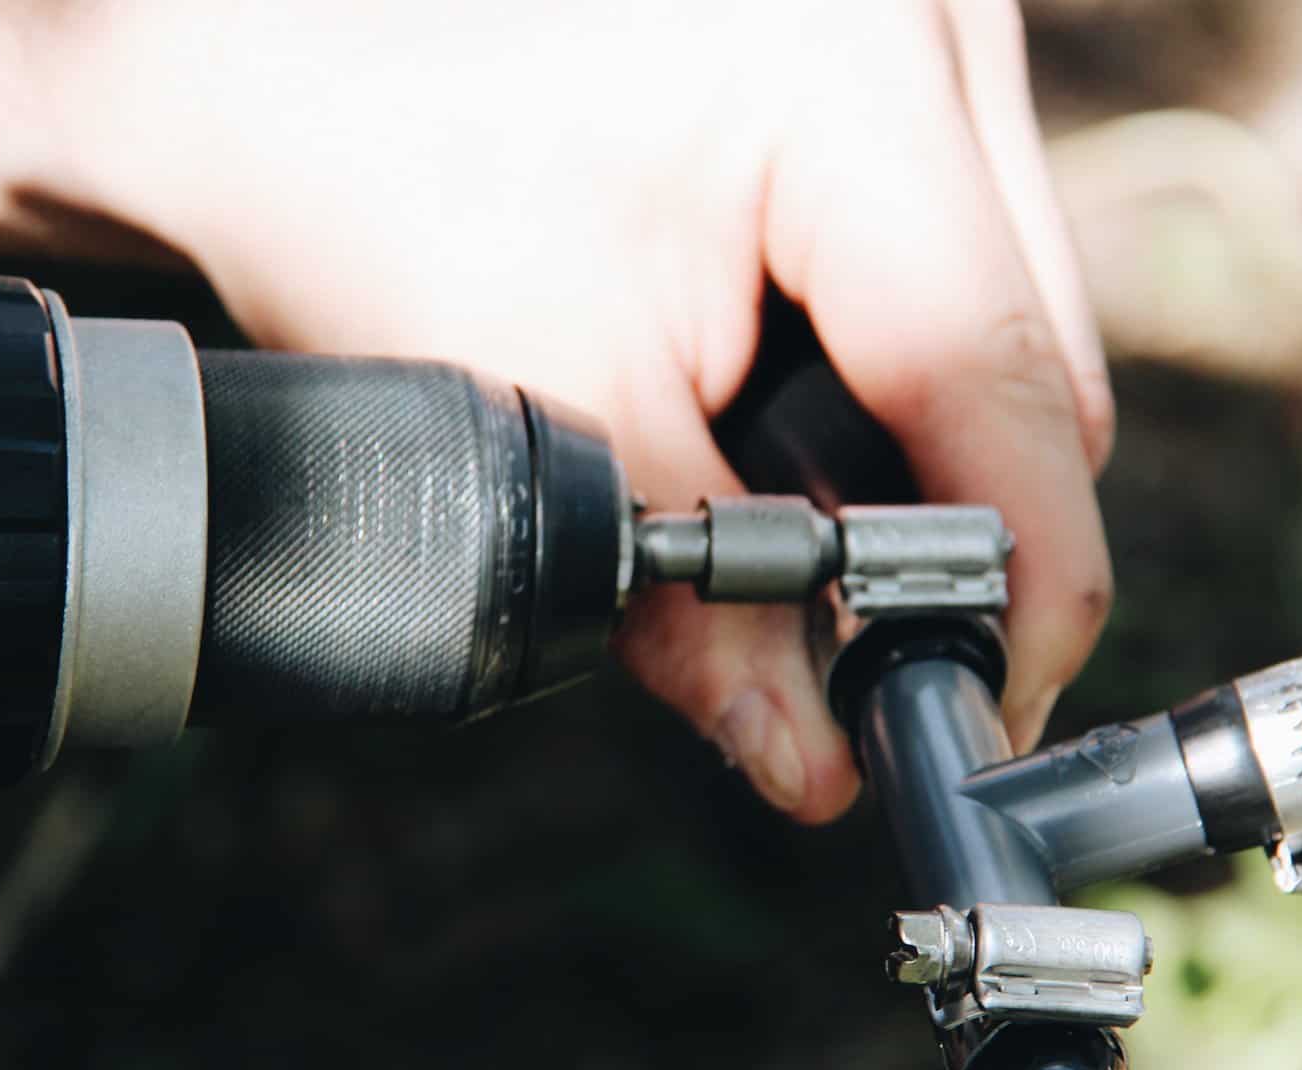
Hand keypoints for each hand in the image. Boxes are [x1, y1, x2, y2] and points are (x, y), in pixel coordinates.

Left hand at [59, 0, 1113, 820]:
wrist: (268, 52)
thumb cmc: (366, 183)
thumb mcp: (546, 414)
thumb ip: (697, 604)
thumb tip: (807, 764)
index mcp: (850, 85)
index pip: (1000, 378)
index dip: (1017, 576)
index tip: (983, 706)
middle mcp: (919, 28)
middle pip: (1033, 356)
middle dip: (960, 521)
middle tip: (858, 639)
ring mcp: (914, 26)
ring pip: (1005, 310)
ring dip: (918, 442)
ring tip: (782, 498)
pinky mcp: (884, 53)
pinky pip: (950, 255)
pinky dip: (882, 363)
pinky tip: (776, 395)